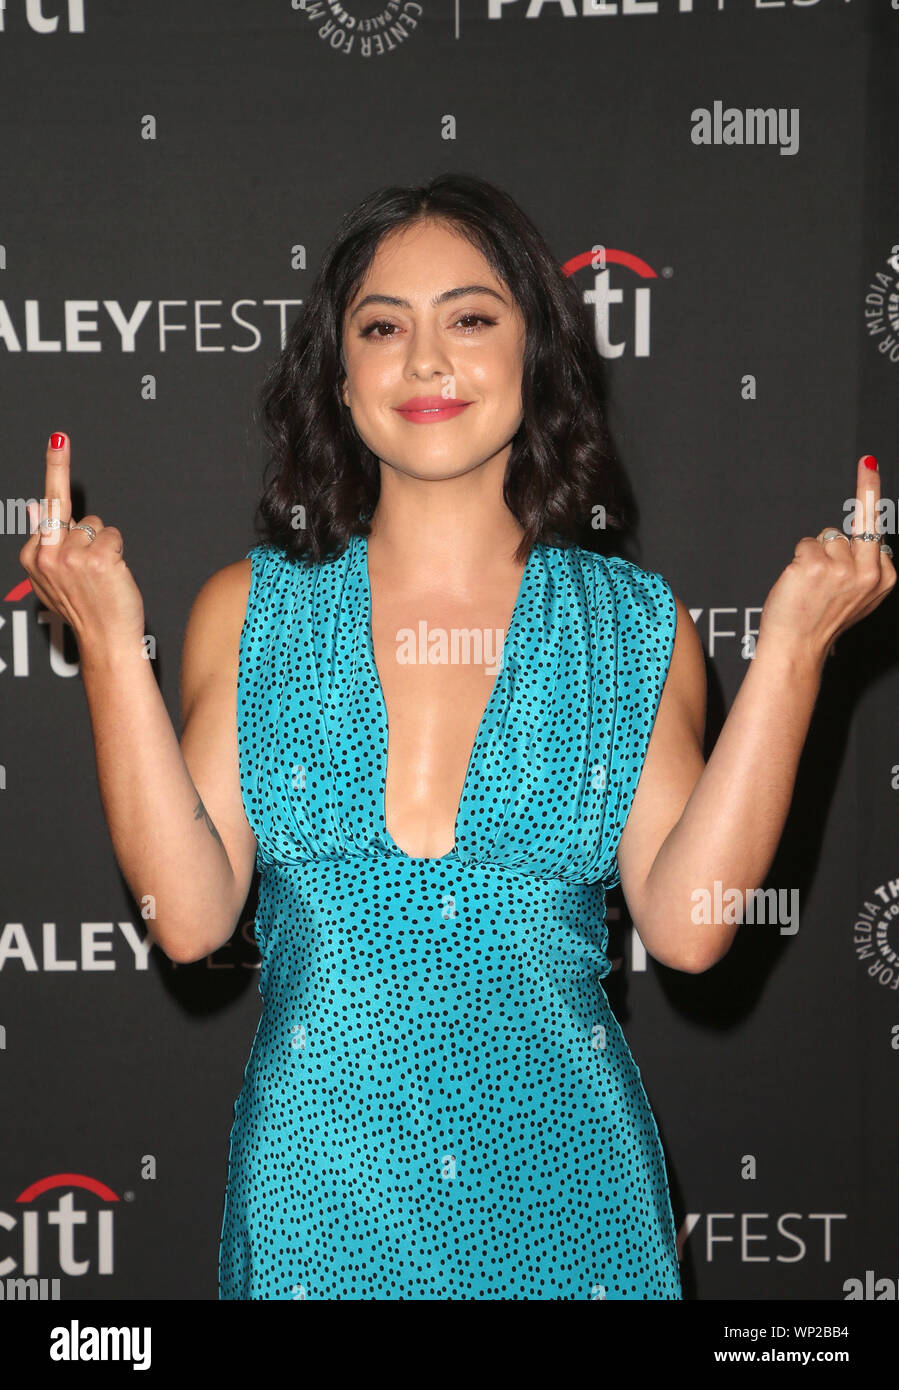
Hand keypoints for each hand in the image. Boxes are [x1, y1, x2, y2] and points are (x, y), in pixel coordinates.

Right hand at [18, 433, 145, 655]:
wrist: (105, 641)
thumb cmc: (85, 611)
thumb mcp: (53, 580)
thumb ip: (44, 544)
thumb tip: (37, 507)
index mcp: (33, 558)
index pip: (47, 506)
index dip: (55, 470)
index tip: (56, 439)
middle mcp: (46, 555)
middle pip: (72, 513)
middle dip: (69, 491)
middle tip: (64, 462)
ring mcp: (70, 557)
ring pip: (96, 526)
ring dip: (105, 547)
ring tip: (102, 577)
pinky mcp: (96, 559)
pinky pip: (113, 536)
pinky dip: (119, 552)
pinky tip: (113, 575)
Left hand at [757, 455, 895, 666]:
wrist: (798, 647)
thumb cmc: (822, 621)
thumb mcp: (857, 596)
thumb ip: (864, 566)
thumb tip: (869, 530)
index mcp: (883, 578)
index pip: (877, 530)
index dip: (870, 500)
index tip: (871, 466)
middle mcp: (867, 572)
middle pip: (858, 525)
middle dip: (868, 486)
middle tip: (869, 462)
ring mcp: (841, 569)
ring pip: (826, 538)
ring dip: (814, 555)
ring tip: (811, 586)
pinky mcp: (814, 566)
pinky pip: (805, 544)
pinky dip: (797, 559)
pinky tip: (800, 584)